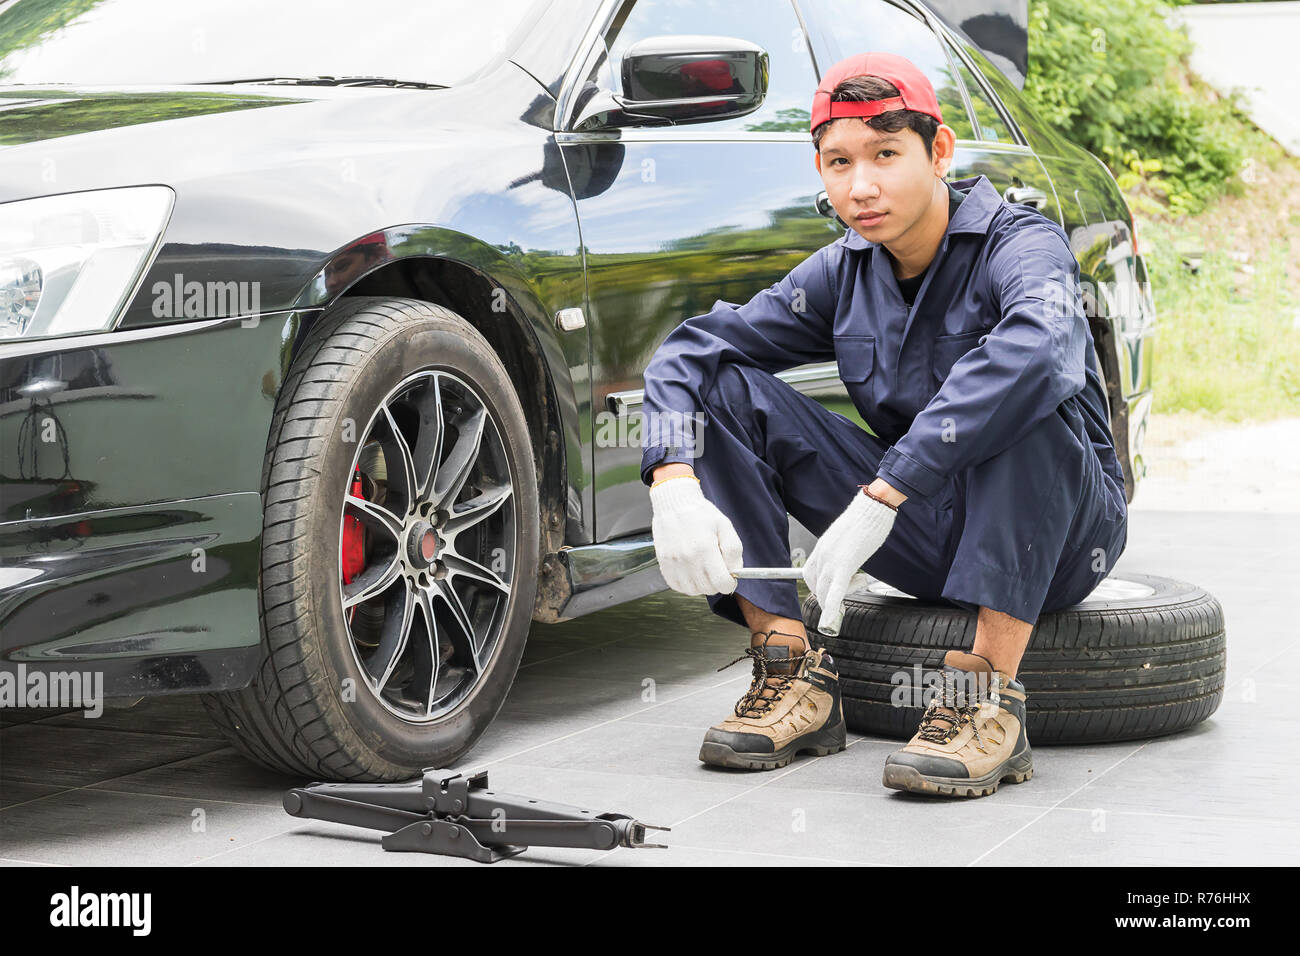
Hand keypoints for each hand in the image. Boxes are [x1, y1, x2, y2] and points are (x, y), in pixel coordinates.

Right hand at [649, 475, 742, 594]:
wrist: (673, 503)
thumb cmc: (700, 513)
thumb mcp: (725, 526)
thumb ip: (734, 551)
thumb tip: (735, 572)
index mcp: (705, 548)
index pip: (721, 583)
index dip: (730, 583)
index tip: (730, 577)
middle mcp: (687, 559)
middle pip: (708, 589)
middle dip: (717, 583)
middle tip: (717, 569)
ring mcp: (673, 563)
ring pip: (693, 590)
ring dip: (702, 585)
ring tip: (703, 568)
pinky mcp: (663, 564)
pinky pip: (678, 586)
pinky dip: (687, 584)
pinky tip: (691, 570)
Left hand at [802, 489, 897, 631]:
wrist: (872, 508)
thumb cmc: (864, 520)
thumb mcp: (845, 538)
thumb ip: (841, 552)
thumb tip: (846, 562)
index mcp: (821, 547)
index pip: (810, 574)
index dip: (818, 587)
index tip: (828, 593)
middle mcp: (821, 554)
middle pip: (817, 586)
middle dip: (828, 597)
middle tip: (845, 596)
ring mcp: (831, 560)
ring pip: (826, 591)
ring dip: (836, 601)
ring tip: (859, 581)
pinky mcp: (845, 565)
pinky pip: (836, 591)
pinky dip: (832, 608)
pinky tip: (831, 619)